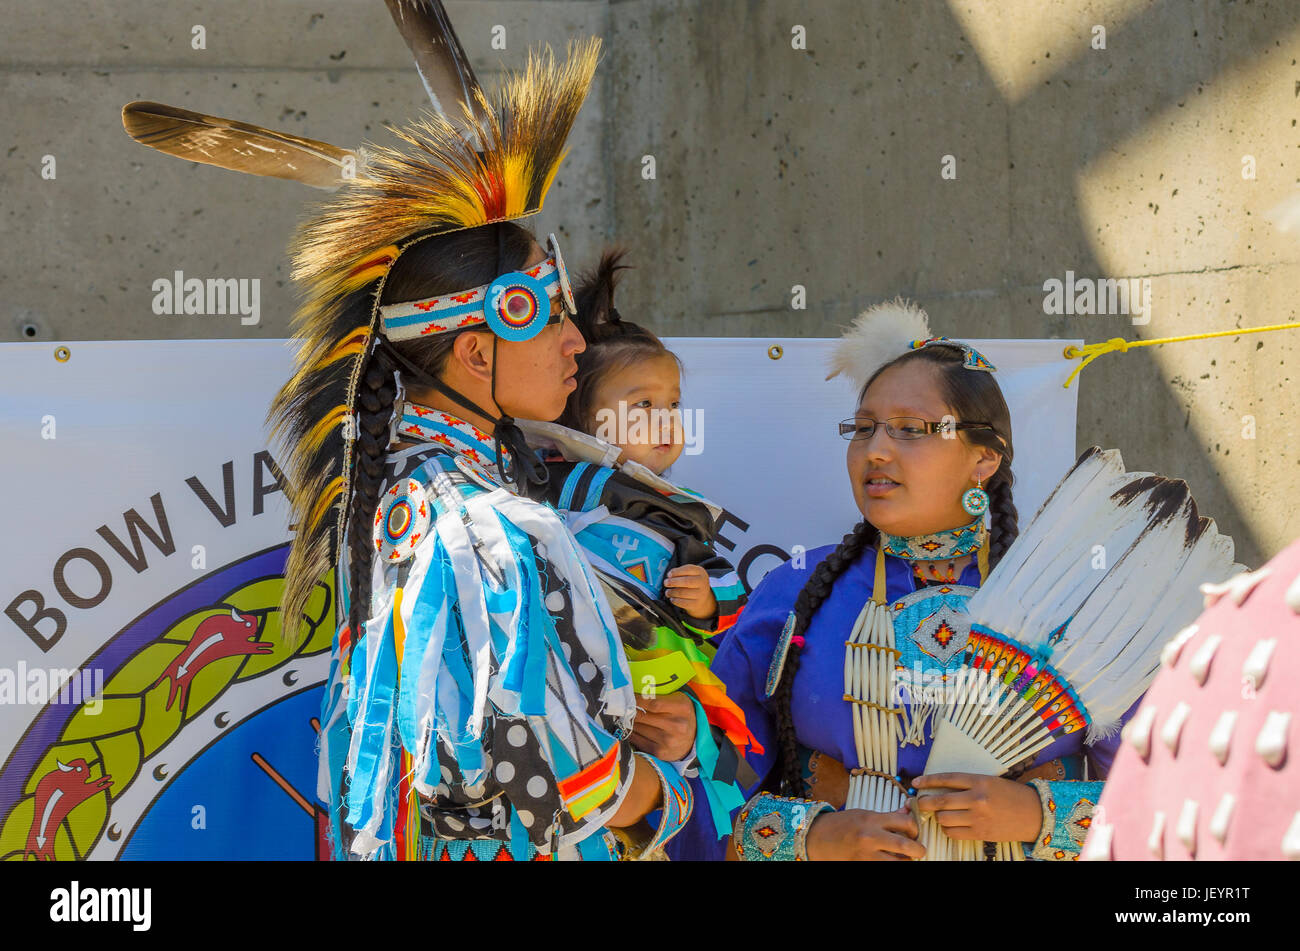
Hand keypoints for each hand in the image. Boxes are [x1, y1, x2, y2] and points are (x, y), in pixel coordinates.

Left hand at [629, 692, 696, 761]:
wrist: (692, 739)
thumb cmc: (680, 714)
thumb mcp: (678, 700)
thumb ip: (659, 695)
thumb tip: (633, 691)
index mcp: (682, 708)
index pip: (652, 703)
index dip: (637, 699)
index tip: (628, 696)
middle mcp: (677, 725)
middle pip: (643, 716)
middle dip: (630, 710)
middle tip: (622, 705)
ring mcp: (668, 741)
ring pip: (638, 728)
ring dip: (629, 721)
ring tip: (627, 715)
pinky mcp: (660, 752)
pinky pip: (637, 740)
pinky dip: (631, 732)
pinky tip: (631, 727)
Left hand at [663, 564, 716, 619]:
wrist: (703, 598)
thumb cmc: (692, 583)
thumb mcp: (690, 574)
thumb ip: (680, 573)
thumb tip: (669, 576)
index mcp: (700, 572)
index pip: (688, 569)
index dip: (677, 572)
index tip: (669, 575)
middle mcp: (702, 582)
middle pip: (687, 581)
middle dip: (673, 582)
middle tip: (666, 583)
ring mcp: (701, 594)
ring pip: (683, 593)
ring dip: (672, 592)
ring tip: (668, 592)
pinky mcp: (697, 604)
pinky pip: (683, 603)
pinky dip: (675, 601)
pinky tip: (672, 599)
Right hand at [803, 806, 925, 860]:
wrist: (818, 838)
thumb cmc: (842, 824)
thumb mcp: (864, 814)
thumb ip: (887, 817)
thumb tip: (907, 813)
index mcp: (872, 820)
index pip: (905, 822)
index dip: (915, 828)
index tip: (914, 833)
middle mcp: (870, 837)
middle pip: (906, 846)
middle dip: (918, 850)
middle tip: (919, 851)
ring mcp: (866, 855)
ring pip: (897, 863)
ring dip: (905, 861)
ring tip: (904, 858)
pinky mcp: (862, 865)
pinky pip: (884, 867)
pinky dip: (890, 864)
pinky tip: (889, 860)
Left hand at [912, 772, 1042, 841]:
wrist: (1035, 814)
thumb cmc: (1012, 795)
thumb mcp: (990, 782)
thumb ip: (968, 784)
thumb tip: (941, 788)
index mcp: (979, 781)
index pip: (946, 778)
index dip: (928, 780)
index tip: (917, 782)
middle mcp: (977, 799)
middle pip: (940, 801)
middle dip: (925, 802)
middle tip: (920, 802)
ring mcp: (978, 817)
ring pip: (944, 818)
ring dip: (938, 816)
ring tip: (941, 814)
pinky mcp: (980, 833)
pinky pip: (953, 833)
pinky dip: (948, 829)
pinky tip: (951, 825)